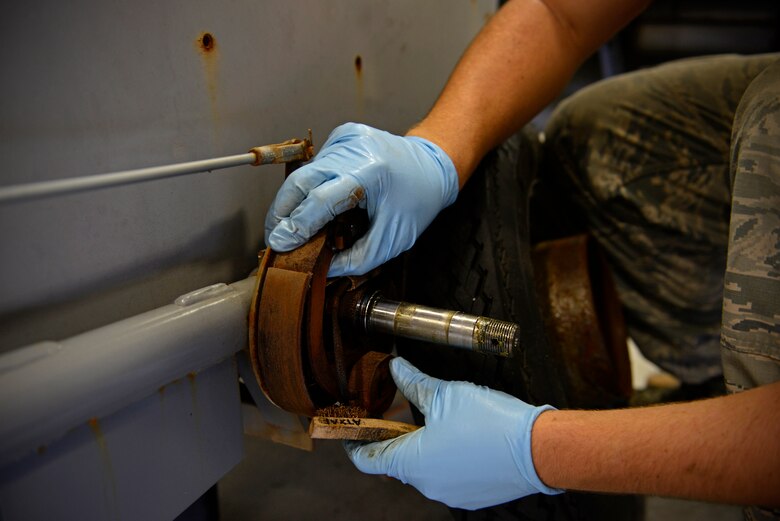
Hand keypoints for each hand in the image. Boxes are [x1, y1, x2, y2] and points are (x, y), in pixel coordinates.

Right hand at [264, 123, 458, 276]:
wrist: (432, 166)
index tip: (280, 245)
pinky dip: (310, 185)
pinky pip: (316, 164)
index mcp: (370, 174)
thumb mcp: (392, 239)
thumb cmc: (416, 202)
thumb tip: (322, 270)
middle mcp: (355, 150)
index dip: (296, 226)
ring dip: (294, 201)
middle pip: (300, 182)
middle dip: (282, 213)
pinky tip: (318, 200)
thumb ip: (356, 259)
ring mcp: (347, 138)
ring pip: (304, 173)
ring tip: (293, 226)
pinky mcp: (343, 134)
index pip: (320, 201)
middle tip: (275, 237)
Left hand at [345, 358, 561, 509]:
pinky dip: (447, 458)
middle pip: (397, 462)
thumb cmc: (490, 422)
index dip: (355, 442)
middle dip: (396, 437)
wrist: (539, 449)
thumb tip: (395, 368)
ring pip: (425, 468)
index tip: (353, 429)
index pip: (366, 460)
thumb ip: (413, 382)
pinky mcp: (472, 496)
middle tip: (399, 412)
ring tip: (438, 420)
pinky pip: (449, 476)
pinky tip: (462, 437)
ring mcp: (451, 493)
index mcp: (411, 463)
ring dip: (424, 447)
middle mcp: (427, 485)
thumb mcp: (444, 394)